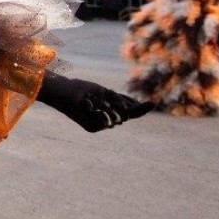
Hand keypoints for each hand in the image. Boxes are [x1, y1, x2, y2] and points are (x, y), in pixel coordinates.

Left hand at [37, 72, 154, 132]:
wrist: (65, 92)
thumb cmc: (83, 91)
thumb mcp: (107, 93)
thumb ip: (122, 100)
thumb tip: (139, 105)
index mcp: (111, 111)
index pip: (130, 111)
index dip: (141, 109)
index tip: (153, 103)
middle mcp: (107, 120)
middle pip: (126, 114)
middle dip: (118, 103)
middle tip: (103, 97)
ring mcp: (100, 125)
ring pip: (116, 116)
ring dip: (106, 105)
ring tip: (91, 101)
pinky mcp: (93, 128)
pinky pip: (106, 119)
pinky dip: (98, 109)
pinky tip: (87, 105)